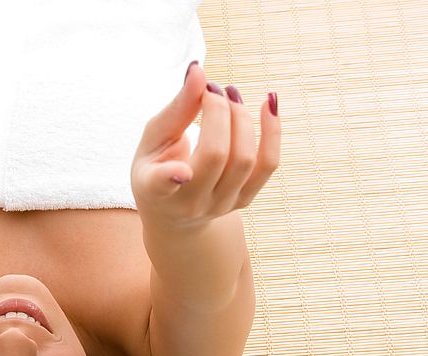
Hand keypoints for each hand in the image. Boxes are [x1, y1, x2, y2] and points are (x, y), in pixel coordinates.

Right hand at [131, 62, 280, 228]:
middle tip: (212, 89)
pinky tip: (269, 104)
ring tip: (230, 94)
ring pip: (245, 159)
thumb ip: (176, 108)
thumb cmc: (157, 166)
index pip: (162, 185)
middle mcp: (190, 203)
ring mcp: (220, 205)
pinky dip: (272, 131)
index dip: (171, 177)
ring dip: (242, 117)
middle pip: (216, 156)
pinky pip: (268, 165)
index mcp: (155, 189)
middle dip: (219, 112)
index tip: (182, 171)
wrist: (174, 213)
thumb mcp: (155, 139)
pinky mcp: (244, 200)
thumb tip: (199, 71)